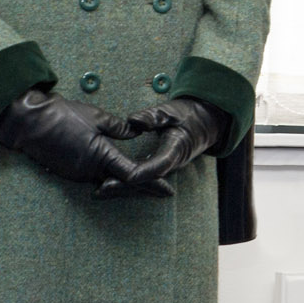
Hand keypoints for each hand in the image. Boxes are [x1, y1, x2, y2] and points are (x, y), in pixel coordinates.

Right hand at [0, 87, 168, 193]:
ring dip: (128, 186)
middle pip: (123, 184)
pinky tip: (119, 182)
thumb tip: (137, 133)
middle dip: (145, 189)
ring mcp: (77, 174)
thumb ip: (119, 128)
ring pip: (108, 183)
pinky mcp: (69, 172)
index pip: (131, 174)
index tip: (167, 188)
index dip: (151, 181)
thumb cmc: (64, 116)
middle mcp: (89, 170)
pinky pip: (94, 179)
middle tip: (165, 193)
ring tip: (148, 190)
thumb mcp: (97, 117)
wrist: (31, 122)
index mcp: (100, 155)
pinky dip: (110, 181)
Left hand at [99, 97, 229, 194]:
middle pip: (147, 180)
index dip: (142, 172)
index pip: (159, 165)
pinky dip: (127, 183)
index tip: (126, 176)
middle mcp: (172, 163)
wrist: (204, 124)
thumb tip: (132, 121)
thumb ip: (153, 116)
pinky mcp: (160, 167)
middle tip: (102, 188)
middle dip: (125, 185)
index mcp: (177, 149)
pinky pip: (143, 178)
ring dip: (123, 188)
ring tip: (99, 191)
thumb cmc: (188, 115)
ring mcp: (166, 168)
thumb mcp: (172, 111)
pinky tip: (108, 184)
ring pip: (144, 183)